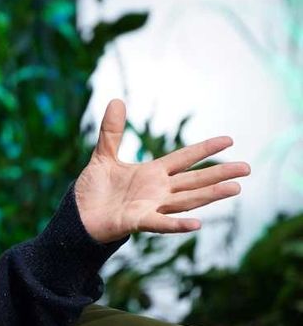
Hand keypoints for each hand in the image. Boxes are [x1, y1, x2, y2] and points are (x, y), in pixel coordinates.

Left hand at [74, 99, 250, 243]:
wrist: (77, 216)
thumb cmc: (95, 190)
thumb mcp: (103, 156)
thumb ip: (112, 131)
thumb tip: (116, 100)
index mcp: (152, 173)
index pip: (183, 158)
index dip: (204, 149)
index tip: (229, 140)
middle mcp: (157, 190)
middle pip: (193, 180)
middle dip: (219, 173)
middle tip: (247, 167)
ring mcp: (150, 207)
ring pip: (185, 200)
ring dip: (209, 195)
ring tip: (235, 188)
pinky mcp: (136, 222)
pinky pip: (160, 223)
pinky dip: (177, 225)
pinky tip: (196, 225)